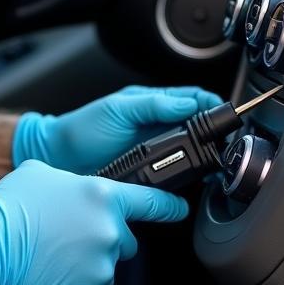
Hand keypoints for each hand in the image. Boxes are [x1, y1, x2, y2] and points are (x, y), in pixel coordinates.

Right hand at [0, 160, 187, 284]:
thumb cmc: (13, 204)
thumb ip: (75, 182)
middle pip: (124, 242)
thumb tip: (77, 191)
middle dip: (105, 239)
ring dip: (85, 264)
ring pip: (102, 269)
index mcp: (103, 197)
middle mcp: (109, 234)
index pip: (151, 201)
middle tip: (72, 235)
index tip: (179, 209)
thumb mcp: (46, 173)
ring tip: (52, 255)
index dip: (168, 206)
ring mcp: (99, 270)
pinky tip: (47, 275)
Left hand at [12, 84, 222, 174]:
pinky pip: (175, 177)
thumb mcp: (117, 109)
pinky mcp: (148, 175)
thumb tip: (186, 102)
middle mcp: (156, 127)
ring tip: (212, 166)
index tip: (226, 117)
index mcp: (151, 104)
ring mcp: (153, 152)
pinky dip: (186, 180)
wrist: (57, 159)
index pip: (193, 99)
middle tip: (224, 147)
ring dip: (202, 160)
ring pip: (190, 154)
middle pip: (198, 129)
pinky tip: (190, 184)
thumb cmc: (81, 129)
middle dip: (214, 137)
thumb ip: (152, 105)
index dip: (212, 106)